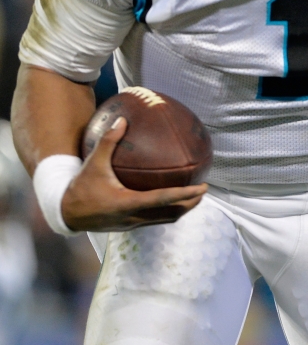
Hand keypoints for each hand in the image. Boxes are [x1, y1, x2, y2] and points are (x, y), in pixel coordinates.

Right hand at [60, 117, 206, 231]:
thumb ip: (108, 142)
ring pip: (165, 219)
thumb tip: (122, 119)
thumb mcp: (93, 163)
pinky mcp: (130, 225)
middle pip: (171, 214)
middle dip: (190, 204)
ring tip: (194, 196)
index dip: (185, 195)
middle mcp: (134, 216)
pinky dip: (168, 210)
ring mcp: (133, 223)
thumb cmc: (80, 187)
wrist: (65, 214)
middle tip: (204, 189)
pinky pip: (156, 219)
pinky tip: (172, 199)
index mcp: (127, 203)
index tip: (203, 187)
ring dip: (182, 209)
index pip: (163, 199)